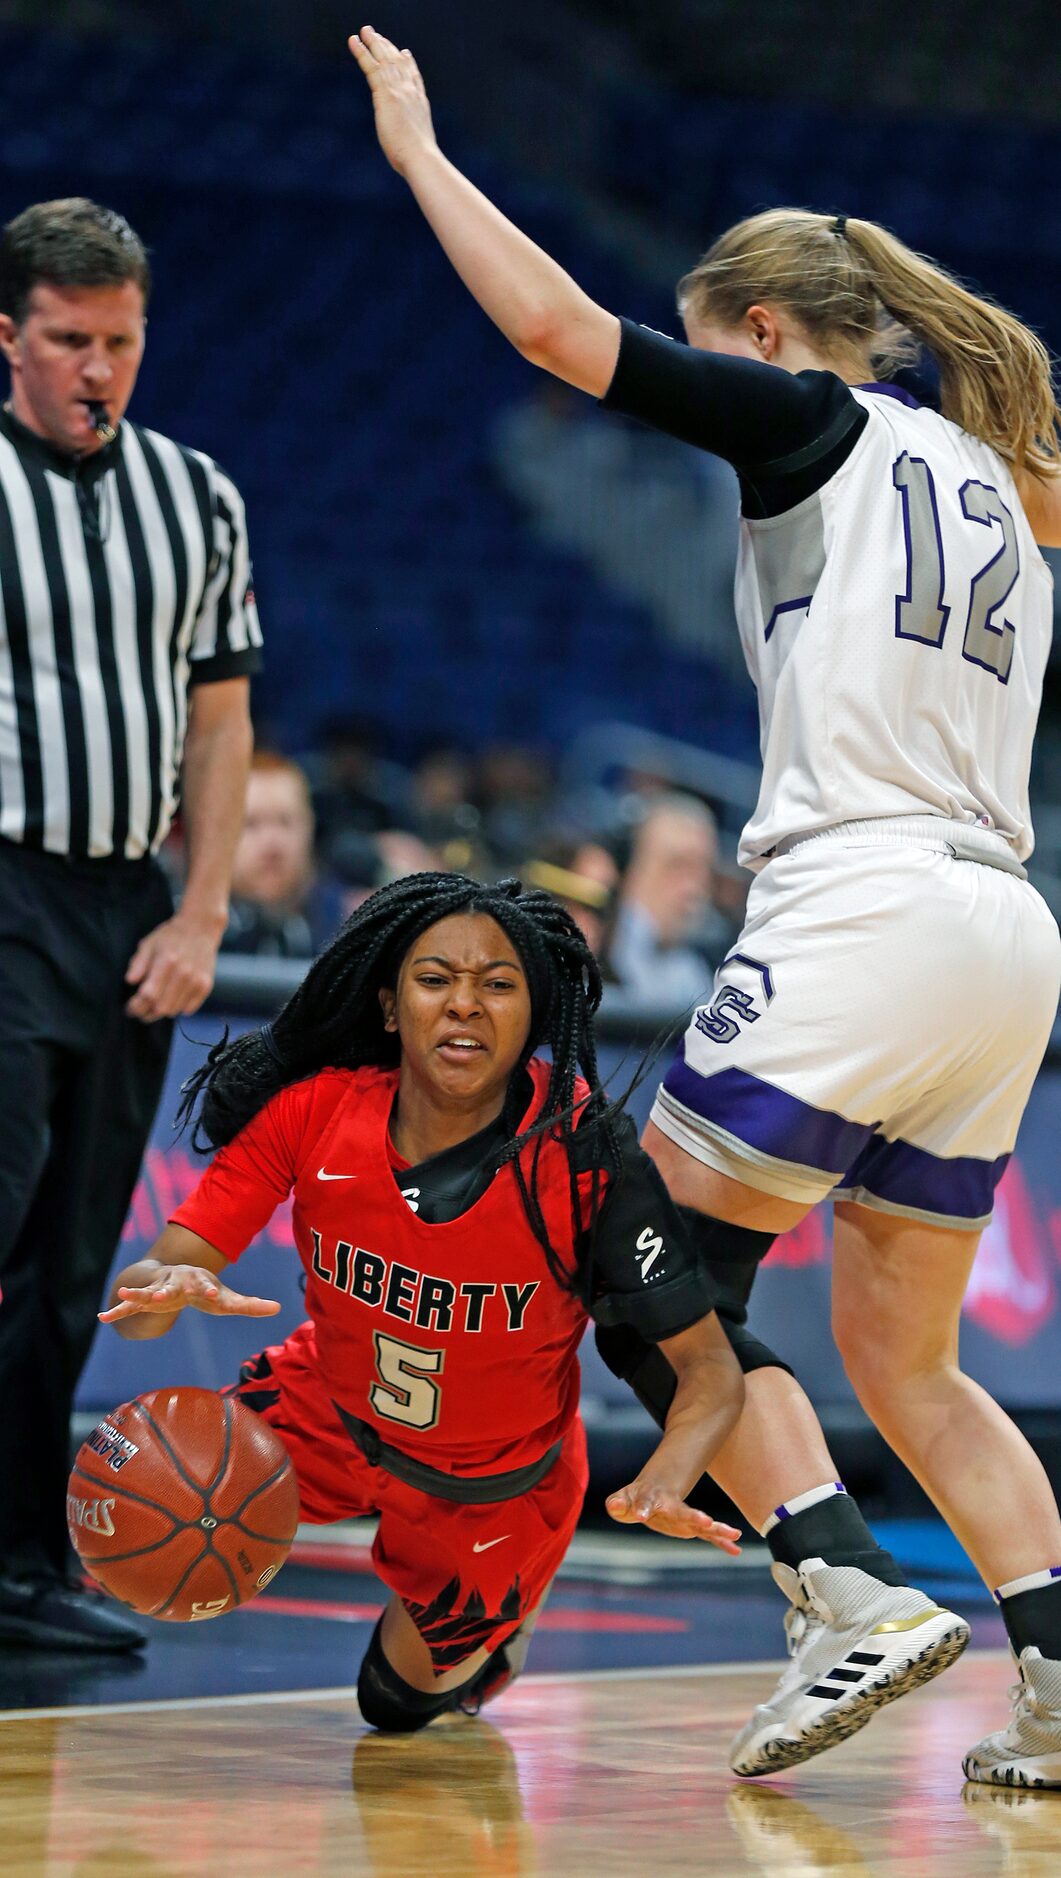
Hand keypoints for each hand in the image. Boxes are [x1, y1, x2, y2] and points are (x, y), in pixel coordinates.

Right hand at [99, 1266, 280, 1323]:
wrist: (179, 1276)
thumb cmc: (205, 1291)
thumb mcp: (227, 1299)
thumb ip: (250, 1305)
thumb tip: (279, 1308)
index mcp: (198, 1281)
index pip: (205, 1285)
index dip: (210, 1290)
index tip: (213, 1295)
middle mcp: (176, 1282)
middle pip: (172, 1285)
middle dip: (167, 1289)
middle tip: (162, 1294)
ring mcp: (157, 1289)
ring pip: (145, 1292)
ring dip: (135, 1293)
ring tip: (122, 1293)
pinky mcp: (143, 1300)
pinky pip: (128, 1307)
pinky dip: (116, 1311)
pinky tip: (102, 1318)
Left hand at [125, 914, 220, 1021]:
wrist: (200, 928)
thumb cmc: (170, 936)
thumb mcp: (148, 944)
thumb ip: (138, 963)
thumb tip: (130, 981)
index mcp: (166, 962)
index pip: (148, 995)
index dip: (136, 1007)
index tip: (129, 1008)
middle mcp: (183, 973)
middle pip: (161, 1007)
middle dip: (146, 1013)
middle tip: (139, 1010)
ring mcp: (196, 980)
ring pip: (174, 1010)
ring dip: (161, 1011)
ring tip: (154, 1004)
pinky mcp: (206, 985)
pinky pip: (188, 1009)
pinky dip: (177, 1008)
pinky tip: (171, 998)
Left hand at [348, 25, 437, 175]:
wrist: (420, 157)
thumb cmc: (419, 161)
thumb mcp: (418, 146)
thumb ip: (413, 140)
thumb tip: (413, 154)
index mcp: (420, 104)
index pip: (414, 77)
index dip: (409, 63)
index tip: (404, 52)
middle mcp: (411, 92)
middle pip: (398, 63)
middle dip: (388, 47)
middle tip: (377, 35)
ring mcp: (399, 90)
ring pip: (384, 59)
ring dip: (373, 42)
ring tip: (364, 31)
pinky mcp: (386, 93)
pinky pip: (371, 66)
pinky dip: (362, 52)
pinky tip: (354, 41)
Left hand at [606, 1481, 741, 1552]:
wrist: (653, 1491)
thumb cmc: (634, 1497)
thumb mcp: (622, 1500)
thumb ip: (617, 1503)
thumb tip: (613, 1506)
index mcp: (651, 1499)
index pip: (644, 1503)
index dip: (641, 1508)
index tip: (638, 1515)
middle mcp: (672, 1508)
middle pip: (683, 1511)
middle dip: (695, 1516)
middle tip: (707, 1522)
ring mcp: (683, 1518)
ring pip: (702, 1524)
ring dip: (718, 1529)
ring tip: (736, 1534)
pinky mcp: (690, 1528)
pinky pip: (708, 1537)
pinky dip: (722, 1543)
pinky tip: (736, 1550)